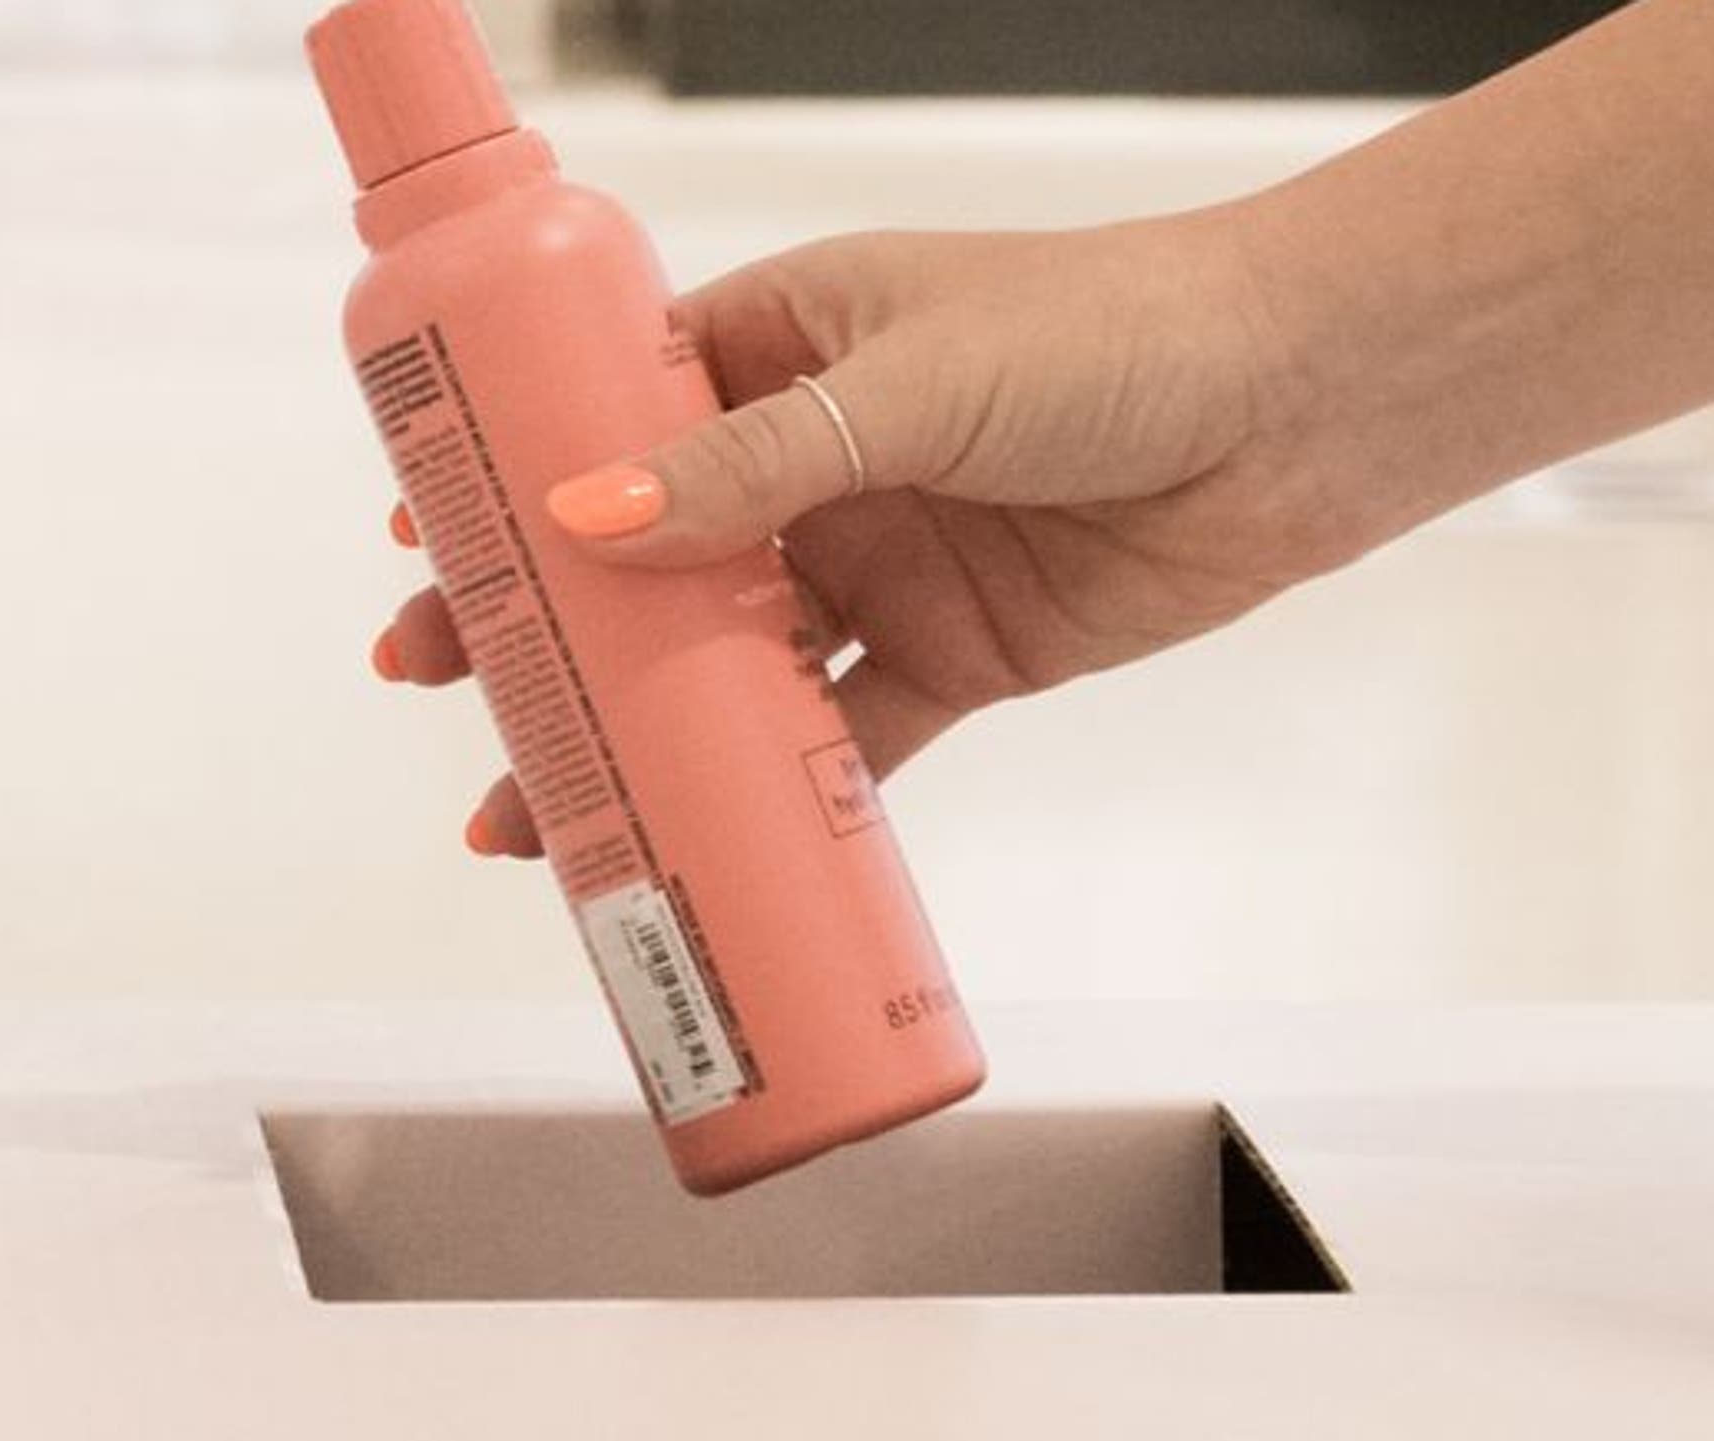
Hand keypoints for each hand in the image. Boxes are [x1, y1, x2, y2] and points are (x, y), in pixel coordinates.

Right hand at [372, 212, 1401, 856]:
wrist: (1291, 409)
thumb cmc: (1111, 331)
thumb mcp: (907, 376)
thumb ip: (755, 460)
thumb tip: (590, 523)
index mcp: (786, 343)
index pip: (611, 411)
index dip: (513, 476)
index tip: (423, 533)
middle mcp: (817, 458)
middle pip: (643, 554)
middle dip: (541, 622)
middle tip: (444, 685)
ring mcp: (878, 561)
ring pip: (723, 662)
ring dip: (633, 728)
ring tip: (537, 805)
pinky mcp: (949, 655)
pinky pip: (840, 737)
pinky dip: (770, 790)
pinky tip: (692, 835)